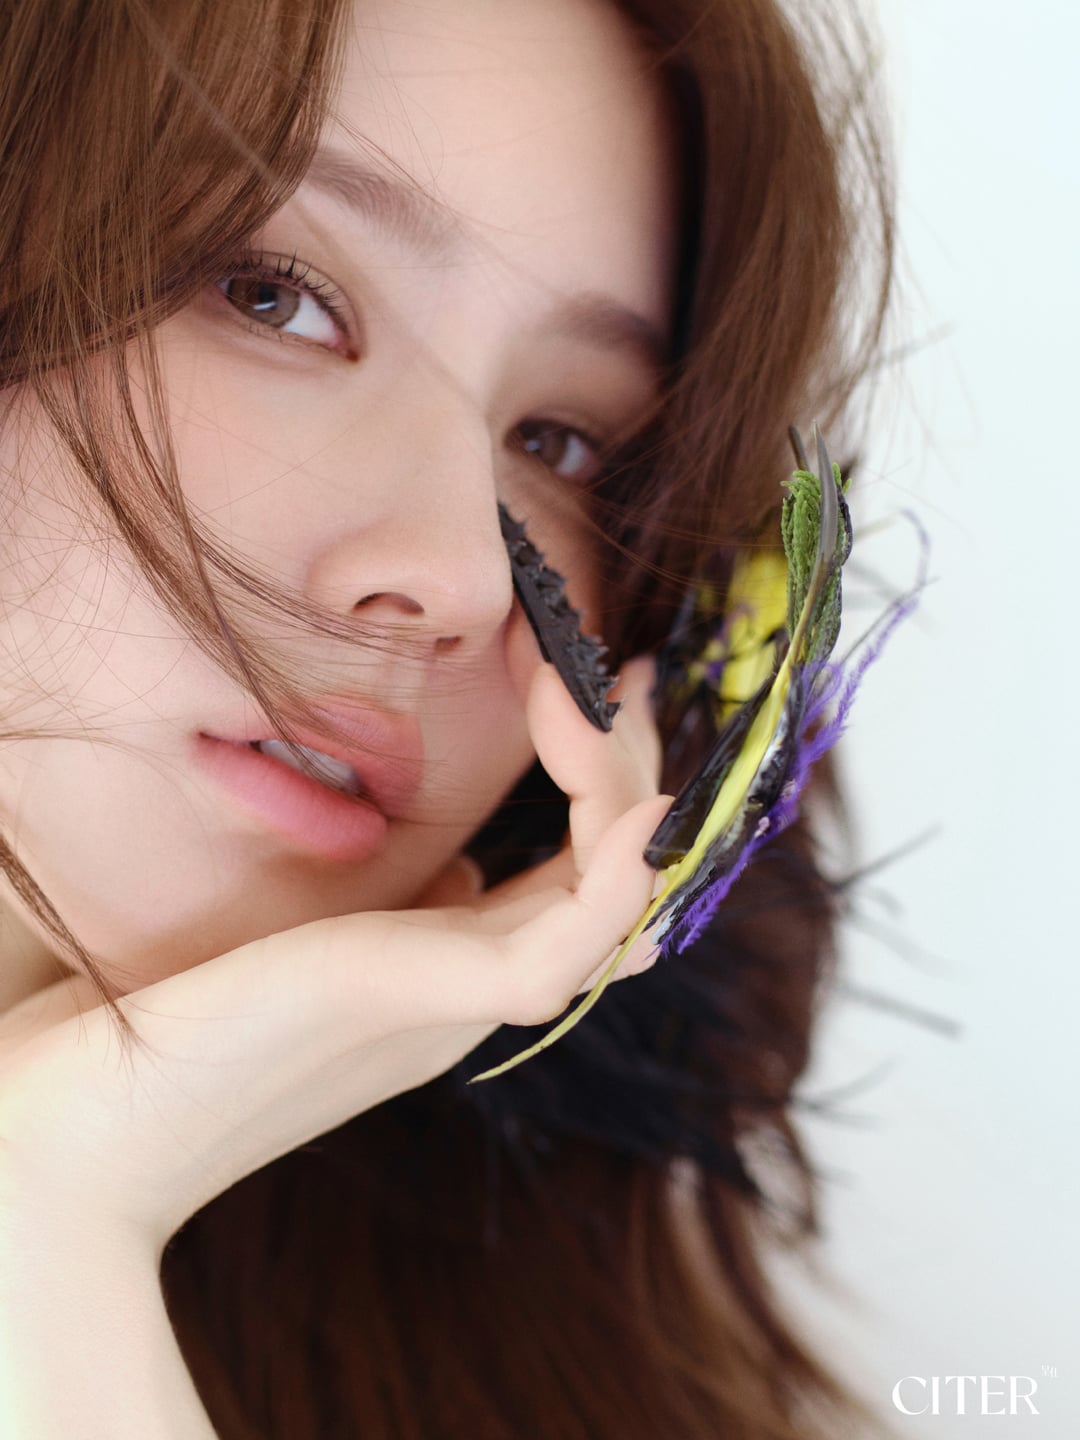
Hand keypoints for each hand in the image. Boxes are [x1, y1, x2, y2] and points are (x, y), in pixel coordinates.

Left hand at [0, 649, 668, 1254]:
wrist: (81, 1116)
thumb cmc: (175, 1007)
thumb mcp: (311, 931)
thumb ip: (399, 906)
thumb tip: (466, 868)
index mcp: (458, 965)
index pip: (589, 872)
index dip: (610, 778)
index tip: (583, 680)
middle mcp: (484, 981)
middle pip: (621, 872)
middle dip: (631, 762)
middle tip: (615, 673)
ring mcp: (471, 997)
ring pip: (622, 893)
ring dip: (626, 780)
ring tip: (586, 692)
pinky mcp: (445, 998)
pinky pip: (582, 931)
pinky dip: (624, 858)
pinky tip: (613, 774)